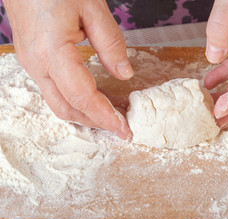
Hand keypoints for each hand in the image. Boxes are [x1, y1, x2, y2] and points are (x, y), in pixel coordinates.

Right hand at [3, 0, 132, 138]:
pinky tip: (98, 97)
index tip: (123, 127)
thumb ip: (110, 44)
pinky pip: (56, 90)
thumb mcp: (92, 7)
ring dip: (88, 113)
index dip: (104, 116)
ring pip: (60, 102)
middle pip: (68, 108)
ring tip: (114, 113)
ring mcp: (33, 64)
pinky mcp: (35, 60)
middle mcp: (37, 65)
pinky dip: (78, 100)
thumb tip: (125, 74)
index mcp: (52, 53)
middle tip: (122, 127)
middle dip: (96, 122)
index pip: (82, 97)